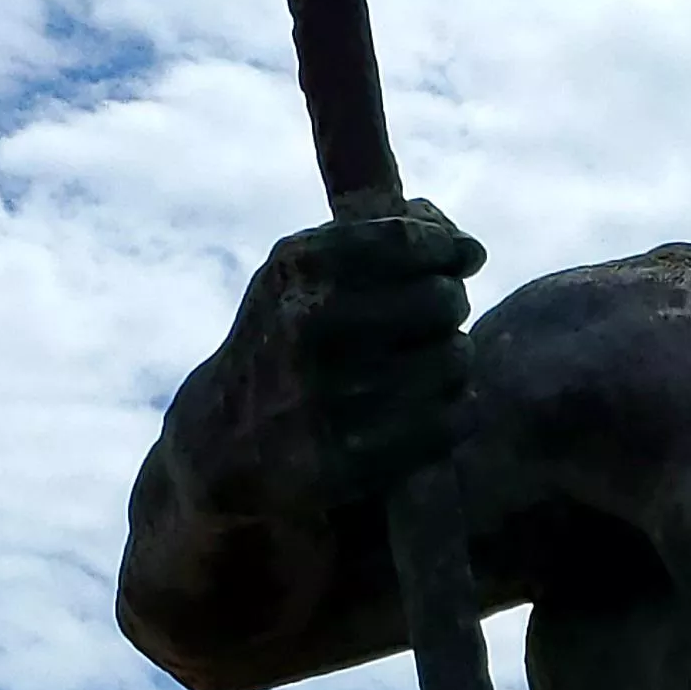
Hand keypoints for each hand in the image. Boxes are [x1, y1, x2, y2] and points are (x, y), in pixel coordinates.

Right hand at [245, 197, 483, 501]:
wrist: (224, 441)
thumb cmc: (285, 339)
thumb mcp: (302, 269)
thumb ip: (377, 232)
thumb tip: (467, 246)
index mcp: (298, 267)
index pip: (406, 240)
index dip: (447, 248)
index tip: (459, 259)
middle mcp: (311, 324)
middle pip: (442, 297)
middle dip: (447, 305)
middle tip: (428, 321)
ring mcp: (332, 394)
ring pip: (455, 357)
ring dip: (449, 362)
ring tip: (416, 370)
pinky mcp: (356, 457)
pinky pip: (454, 416)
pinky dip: (450, 412)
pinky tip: (418, 411)